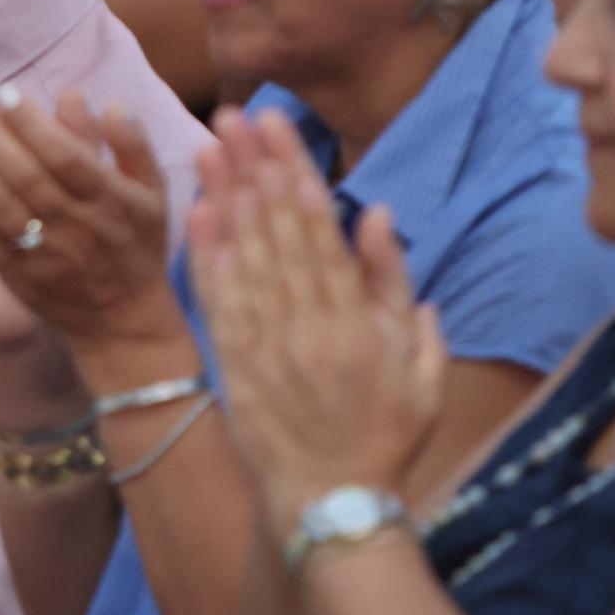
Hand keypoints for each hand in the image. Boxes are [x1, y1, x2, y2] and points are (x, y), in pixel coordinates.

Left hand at [0, 20, 184, 353]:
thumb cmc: (137, 244)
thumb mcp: (152, 193)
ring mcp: (42, 254)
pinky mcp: (15, 275)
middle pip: (28, 178)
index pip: (68, 158)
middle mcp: (76, 227)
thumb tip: (108, 102)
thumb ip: (132, 145)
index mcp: (110, 202)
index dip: (35, 126)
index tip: (4, 91)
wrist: (123, 321)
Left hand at [190, 107, 446, 534]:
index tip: (277, 125)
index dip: (296, 171)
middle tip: (234, 114)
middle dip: (255, 166)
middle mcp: (307, 322)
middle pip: (278, 229)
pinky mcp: (233, 362)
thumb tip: (378, 215)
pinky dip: (205, 253)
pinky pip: (218, 299)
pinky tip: (195, 211)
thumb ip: (395, 287)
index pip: (321, 227)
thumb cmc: (385, 433)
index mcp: (356, 319)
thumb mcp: (419, 365)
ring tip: (207, 143)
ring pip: (243, 254)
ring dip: (224, 194)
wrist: (331, 500)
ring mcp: (266, 342)